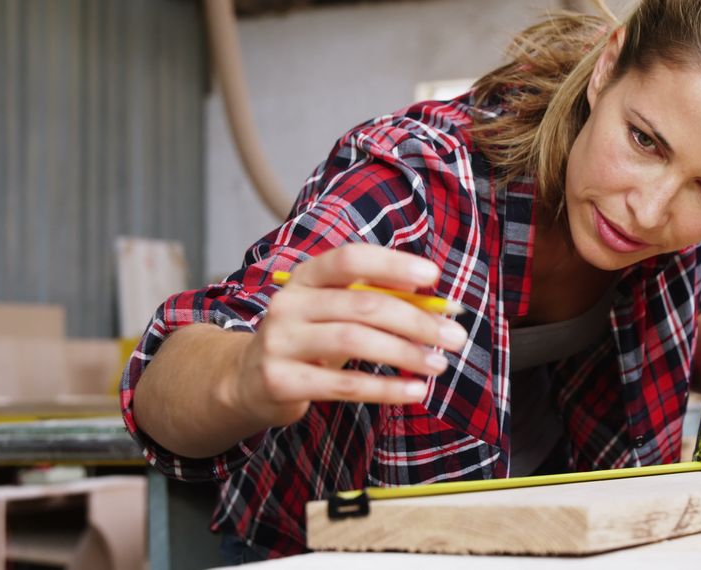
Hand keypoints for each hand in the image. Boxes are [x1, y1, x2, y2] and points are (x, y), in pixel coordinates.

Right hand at [226, 244, 468, 427]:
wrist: (247, 381)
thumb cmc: (309, 341)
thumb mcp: (335, 313)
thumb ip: (378, 303)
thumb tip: (441, 307)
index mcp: (305, 277)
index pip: (349, 259)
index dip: (392, 264)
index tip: (432, 276)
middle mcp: (288, 304)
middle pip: (361, 304)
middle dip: (415, 320)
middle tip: (454, 336)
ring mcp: (281, 342)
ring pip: (354, 341)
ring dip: (404, 353)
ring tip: (438, 364)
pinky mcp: (280, 381)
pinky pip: (342, 385)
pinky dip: (385, 389)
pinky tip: (415, 390)